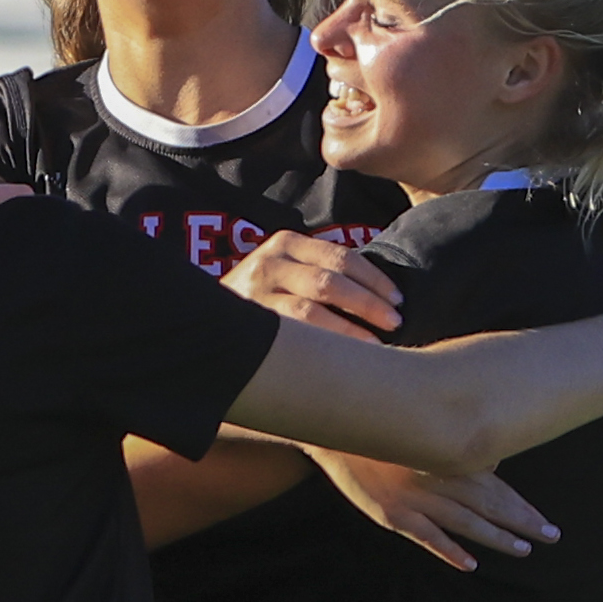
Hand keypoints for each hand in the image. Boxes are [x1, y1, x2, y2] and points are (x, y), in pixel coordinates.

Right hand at [228, 231, 400, 341]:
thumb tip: (379, 292)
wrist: (205, 319)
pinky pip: (294, 335)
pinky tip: (346, 358)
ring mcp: (255, 294)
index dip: (375, 279)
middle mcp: (268, 263)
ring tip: (377, 344)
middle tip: (395, 322)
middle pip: (331, 282)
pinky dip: (326, 345)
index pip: (341, 257)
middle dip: (368, 303)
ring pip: (313, 310)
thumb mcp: (284, 270)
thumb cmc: (259, 298)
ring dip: (350, 329)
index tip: (398, 300)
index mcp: (285, 243)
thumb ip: (317, 271)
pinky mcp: (248, 323)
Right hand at [309, 448, 556, 571]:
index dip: (524, 508)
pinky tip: (470, 564)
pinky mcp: (395, 515)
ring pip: (466, 522)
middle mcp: (441, 480)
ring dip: (495, 537)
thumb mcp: (428, 434)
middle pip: (490, 506)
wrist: (341, 436)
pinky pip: (428, 536)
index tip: (548, 524)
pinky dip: (450, 551)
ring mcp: (418, 500)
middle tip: (550, 537)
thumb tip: (495, 468)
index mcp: (451, 460)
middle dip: (522, 523)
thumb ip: (462, 454)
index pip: (498, 489)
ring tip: (522, 550)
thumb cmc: (388, 432)